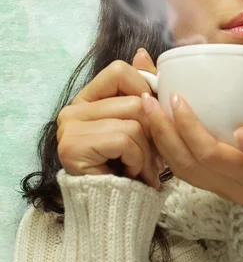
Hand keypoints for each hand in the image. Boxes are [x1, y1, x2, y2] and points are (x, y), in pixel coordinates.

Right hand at [56, 49, 162, 189]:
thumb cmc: (128, 163)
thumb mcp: (139, 122)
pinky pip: (125, 138)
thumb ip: (139, 87)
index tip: (153, 114)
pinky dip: (137, 159)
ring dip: (149, 150)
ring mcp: (70, 127)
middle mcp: (73, 109)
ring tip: (144, 168)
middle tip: (154, 153)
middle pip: (134, 99)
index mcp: (88, 97)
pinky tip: (131, 173)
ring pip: (134, 120)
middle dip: (154, 130)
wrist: (114, 208)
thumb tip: (141, 53)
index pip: (120, 71)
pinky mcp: (74, 146)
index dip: (145, 88)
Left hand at [142, 92, 242, 206]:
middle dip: (162, 131)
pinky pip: (188, 170)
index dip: (187, 127)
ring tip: (149, 112)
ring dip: (162, 141)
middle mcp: (232, 187)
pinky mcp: (220, 184)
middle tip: (148, 99)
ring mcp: (224, 188)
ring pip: (182, 170)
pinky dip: (170, 150)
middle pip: (186, 164)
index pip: (208, 154)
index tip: (176, 99)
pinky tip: (164, 129)